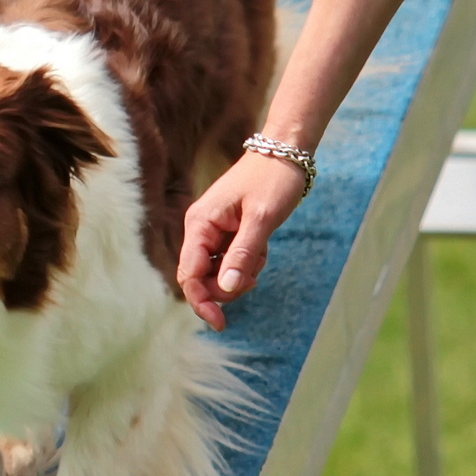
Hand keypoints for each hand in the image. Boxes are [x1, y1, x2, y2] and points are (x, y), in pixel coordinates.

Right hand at [178, 150, 311, 330]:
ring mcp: (213, 231)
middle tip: (255, 279)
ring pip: (216, 272)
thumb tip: (224, 288)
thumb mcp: (261, 219)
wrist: (286, 153)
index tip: (221, 323)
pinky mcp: (227, 232)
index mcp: (200, 223)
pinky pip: (229, 261)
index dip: (201, 301)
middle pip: (200, 278)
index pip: (189, 274)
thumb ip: (242, 255)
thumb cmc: (273, 180)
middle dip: (225, 288)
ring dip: (239, 275)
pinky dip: (246, 264)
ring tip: (261, 257)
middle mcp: (200, 228)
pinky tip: (261, 251)